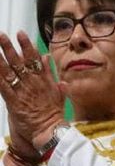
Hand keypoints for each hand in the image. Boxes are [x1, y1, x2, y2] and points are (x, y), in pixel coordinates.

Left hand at [0, 32, 64, 153]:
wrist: (50, 131)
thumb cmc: (54, 115)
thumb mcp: (58, 92)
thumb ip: (51, 74)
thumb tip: (46, 57)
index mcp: (44, 80)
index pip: (34, 59)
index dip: (26, 45)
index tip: (20, 33)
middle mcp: (33, 83)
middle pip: (20, 62)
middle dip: (9, 48)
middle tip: (1, 35)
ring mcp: (23, 92)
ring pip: (9, 72)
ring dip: (0, 59)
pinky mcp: (14, 103)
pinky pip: (3, 88)